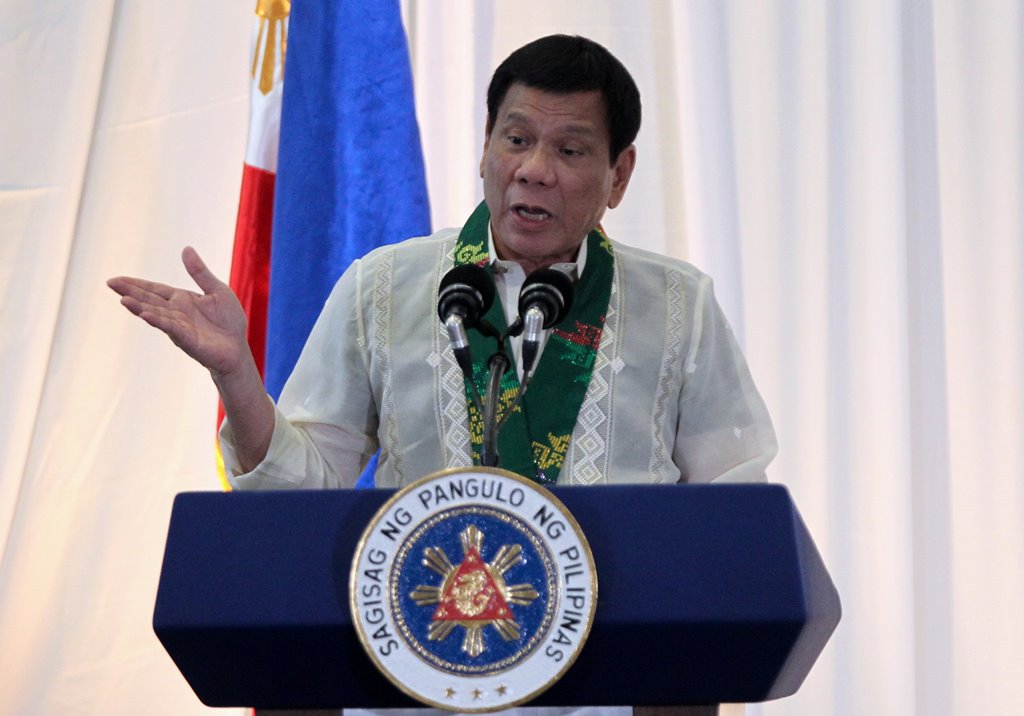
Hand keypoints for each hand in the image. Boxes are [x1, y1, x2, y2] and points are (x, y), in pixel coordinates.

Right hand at [107, 247, 249, 377]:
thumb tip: (186, 248)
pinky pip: (171, 328)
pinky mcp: (188, 340)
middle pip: (149, 300)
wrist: (238, 348)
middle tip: (110, 283)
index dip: (135, 284)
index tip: (116, 279)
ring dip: (140, 308)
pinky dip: (158, 321)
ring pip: (156, 314)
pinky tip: (145, 315)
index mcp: (181, 299)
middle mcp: (176, 313)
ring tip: (124, 300)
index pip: (154, 289)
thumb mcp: (218, 290)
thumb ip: (200, 272)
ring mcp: (179, 327)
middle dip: (130, 292)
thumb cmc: (229, 320)